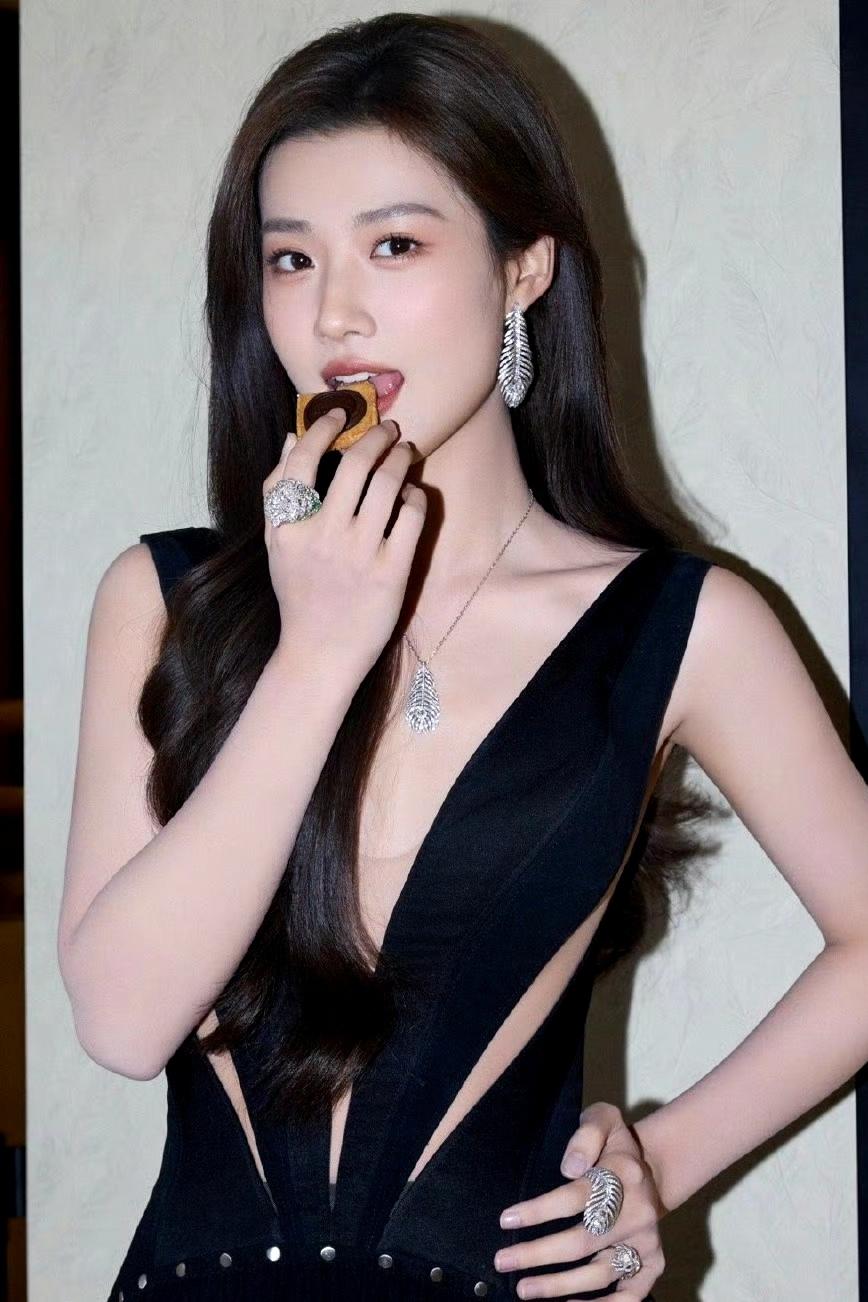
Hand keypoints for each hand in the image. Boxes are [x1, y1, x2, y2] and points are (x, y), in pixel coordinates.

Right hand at [263, 408, 426, 675]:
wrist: (320, 653)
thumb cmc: (300, 595)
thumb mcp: (277, 545)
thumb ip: (277, 492)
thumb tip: (293, 437)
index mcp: (289, 528)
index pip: (302, 462)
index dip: (321, 428)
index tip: (338, 414)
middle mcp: (322, 536)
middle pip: (354, 465)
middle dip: (377, 437)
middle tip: (389, 428)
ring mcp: (358, 554)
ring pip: (387, 484)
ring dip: (401, 459)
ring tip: (406, 453)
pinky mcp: (391, 572)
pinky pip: (410, 517)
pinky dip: (414, 497)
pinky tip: (412, 497)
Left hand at [493, 1102, 666, 1299]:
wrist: (652, 1167)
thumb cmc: (614, 1144)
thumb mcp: (603, 1119)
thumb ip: (586, 1135)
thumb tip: (570, 1167)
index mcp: (624, 1174)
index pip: (576, 1197)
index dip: (540, 1211)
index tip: (507, 1220)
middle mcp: (639, 1212)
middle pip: (584, 1241)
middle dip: (539, 1255)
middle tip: (503, 1261)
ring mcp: (647, 1242)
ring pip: (601, 1273)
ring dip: (560, 1286)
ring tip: (524, 1289)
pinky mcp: (653, 1263)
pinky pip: (630, 1295)